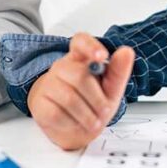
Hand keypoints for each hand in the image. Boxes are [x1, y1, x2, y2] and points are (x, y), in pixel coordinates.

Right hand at [26, 33, 134, 150]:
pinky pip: (56, 113)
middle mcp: (62, 66)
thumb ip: (118, 71)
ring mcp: (48, 83)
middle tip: (104, 110)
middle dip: (97, 99)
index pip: (81, 41)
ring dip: (87, 115)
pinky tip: (75, 122)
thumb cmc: (93, 103)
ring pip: (68, 97)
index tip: (102, 57)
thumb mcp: (111, 89)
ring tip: (93, 122)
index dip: (91, 46)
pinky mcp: (39, 102)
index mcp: (81, 58)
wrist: (74, 126)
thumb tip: (126, 52)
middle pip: (79, 76)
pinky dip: (71, 123)